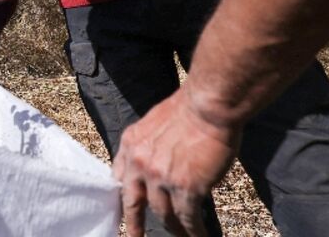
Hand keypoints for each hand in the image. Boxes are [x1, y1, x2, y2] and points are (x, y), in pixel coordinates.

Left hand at [112, 87, 239, 235]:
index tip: (124, 209)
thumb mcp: (154, 122)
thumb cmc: (189, 108)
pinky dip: (193, 231)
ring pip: (163, 214)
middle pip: (135, 203)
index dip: (124, 195)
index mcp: (131, 145)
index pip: (120, 178)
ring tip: (182, 236)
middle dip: (135, 224)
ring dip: (174, 228)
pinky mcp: (186, 188)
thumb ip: (149, 144)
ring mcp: (161, 178)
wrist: (208, 105)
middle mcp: (140, 164)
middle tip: (134, 236)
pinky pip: (187, 218)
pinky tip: (199, 236)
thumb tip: (156, 161)